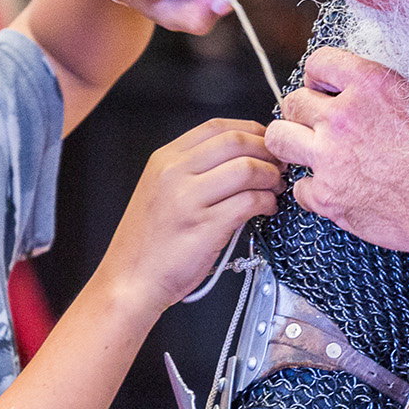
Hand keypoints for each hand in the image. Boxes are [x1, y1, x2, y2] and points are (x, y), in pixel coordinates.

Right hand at [97, 119, 281, 309]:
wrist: (130, 281)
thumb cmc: (149, 243)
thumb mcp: (160, 191)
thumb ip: (193, 170)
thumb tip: (241, 157)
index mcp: (164, 160)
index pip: (217, 127)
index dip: (251, 130)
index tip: (267, 141)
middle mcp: (174, 173)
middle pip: (236, 142)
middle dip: (267, 151)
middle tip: (278, 164)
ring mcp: (189, 199)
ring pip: (247, 169)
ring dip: (271, 177)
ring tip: (274, 188)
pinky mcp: (205, 226)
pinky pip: (249, 201)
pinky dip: (267, 202)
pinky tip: (267, 208)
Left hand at [263, 48, 408, 260]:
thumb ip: (381, 91)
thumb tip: (361, 87)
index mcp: (369, 84)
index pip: (319, 62)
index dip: (319, 77)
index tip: (324, 89)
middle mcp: (342, 117)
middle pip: (292, 102)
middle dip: (302, 114)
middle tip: (317, 127)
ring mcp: (330, 157)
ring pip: (279, 139)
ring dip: (292, 145)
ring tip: (312, 154)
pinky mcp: (327, 196)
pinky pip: (299, 187)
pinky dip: (314, 191)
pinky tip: (335, 191)